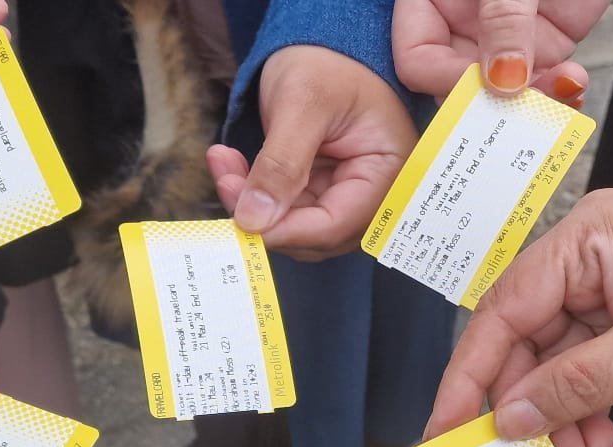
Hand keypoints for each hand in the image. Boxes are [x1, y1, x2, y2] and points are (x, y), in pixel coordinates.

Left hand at [211, 45, 417, 260]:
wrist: (324, 46)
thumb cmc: (328, 63)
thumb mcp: (302, 105)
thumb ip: (281, 165)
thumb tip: (254, 220)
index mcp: (388, 173)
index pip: (336, 224)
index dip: (286, 230)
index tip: (240, 219)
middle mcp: (374, 194)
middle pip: (315, 234)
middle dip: (264, 215)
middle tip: (224, 180)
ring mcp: (347, 195)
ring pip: (293, 226)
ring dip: (251, 203)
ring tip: (224, 164)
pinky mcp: (322, 192)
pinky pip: (284, 209)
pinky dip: (253, 192)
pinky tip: (231, 164)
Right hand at [393, 0, 609, 99]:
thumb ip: (503, 19)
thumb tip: (502, 83)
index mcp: (433, 2)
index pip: (418, 58)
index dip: (444, 79)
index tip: (482, 88)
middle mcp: (463, 26)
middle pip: (460, 85)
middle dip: (493, 102)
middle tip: (520, 106)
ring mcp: (506, 40)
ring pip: (507, 94)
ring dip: (534, 101)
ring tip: (560, 89)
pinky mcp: (546, 45)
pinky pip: (545, 84)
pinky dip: (561, 91)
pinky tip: (573, 83)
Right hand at [424, 188, 612, 446]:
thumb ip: (585, 380)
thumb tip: (514, 418)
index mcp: (588, 239)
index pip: (505, 309)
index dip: (470, 372)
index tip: (446, 426)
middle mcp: (593, 266)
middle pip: (525, 344)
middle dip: (520, 407)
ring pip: (558, 370)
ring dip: (555, 420)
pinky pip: (594, 379)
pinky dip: (587, 415)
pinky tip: (592, 445)